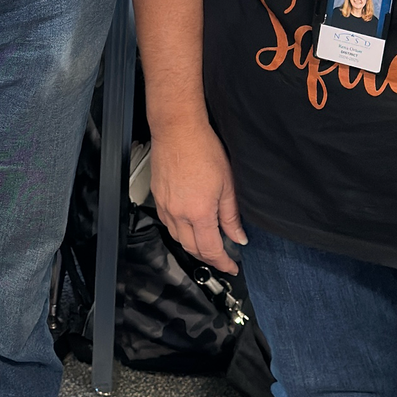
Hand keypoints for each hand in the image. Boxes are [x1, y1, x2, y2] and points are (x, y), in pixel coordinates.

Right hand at [147, 119, 246, 275]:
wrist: (178, 130)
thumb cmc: (203, 150)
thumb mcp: (227, 185)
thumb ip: (231, 215)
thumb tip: (238, 236)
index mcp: (199, 213)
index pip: (210, 250)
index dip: (222, 262)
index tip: (231, 266)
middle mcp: (179, 214)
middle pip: (192, 249)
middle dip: (208, 258)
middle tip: (221, 259)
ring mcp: (165, 206)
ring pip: (178, 238)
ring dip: (193, 246)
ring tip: (207, 245)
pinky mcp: (158, 198)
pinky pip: (168, 224)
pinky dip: (180, 232)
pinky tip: (189, 226)